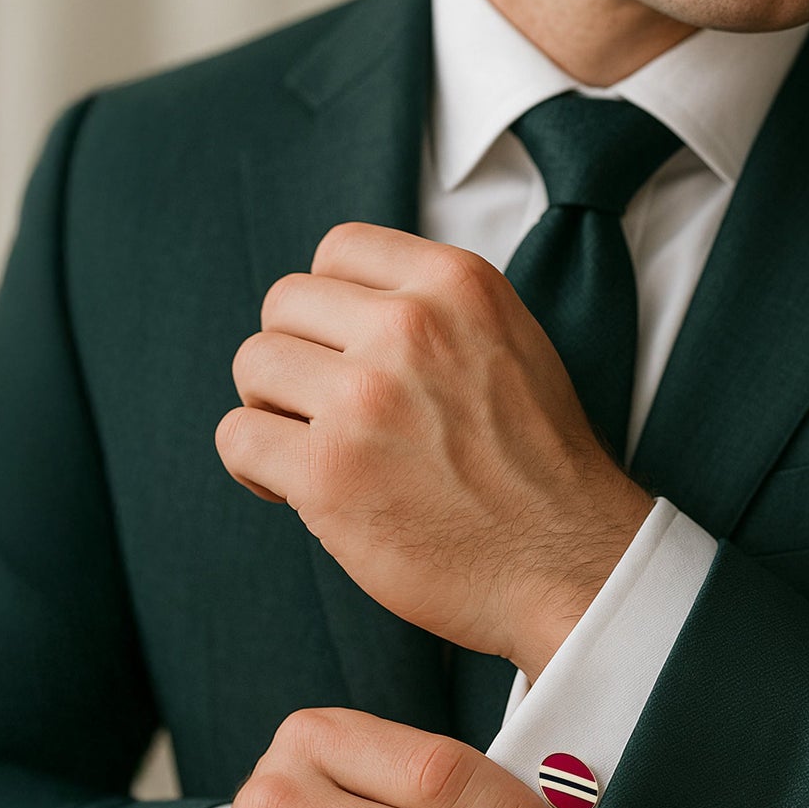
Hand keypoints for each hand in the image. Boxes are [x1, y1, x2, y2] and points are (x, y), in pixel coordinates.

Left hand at [215, 222, 655, 680]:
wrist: (570, 560)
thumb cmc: (540, 461)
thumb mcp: (514, 341)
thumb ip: (437, 308)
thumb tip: (347, 303)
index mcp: (458, 285)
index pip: (340, 248)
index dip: (332, 304)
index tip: (346, 348)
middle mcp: (410, 328)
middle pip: (285, 302)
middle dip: (298, 354)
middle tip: (326, 407)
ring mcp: (365, 399)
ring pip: (253, 365)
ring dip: (272, 408)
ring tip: (315, 447)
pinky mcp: (329, 473)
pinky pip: (238, 438)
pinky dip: (256, 466)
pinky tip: (297, 488)